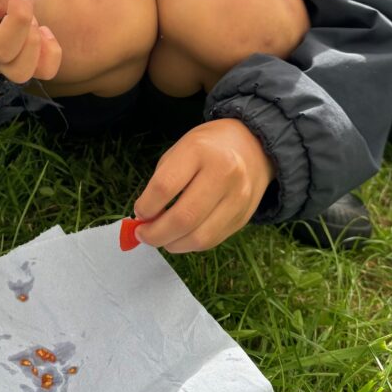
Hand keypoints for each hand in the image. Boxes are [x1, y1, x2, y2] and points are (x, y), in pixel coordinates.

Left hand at [132, 119, 274, 252]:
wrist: (253, 146)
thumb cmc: (207, 148)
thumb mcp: (180, 151)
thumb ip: (161, 183)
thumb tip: (145, 220)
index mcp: (199, 151)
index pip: (164, 187)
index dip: (145, 206)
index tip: (138, 212)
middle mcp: (223, 174)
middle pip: (182, 218)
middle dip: (155, 234)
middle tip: (142, 234)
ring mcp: (237, 198)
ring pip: (198, 238)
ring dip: (172, 244)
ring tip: (160, 238)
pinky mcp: (244, 217)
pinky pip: (211, 241)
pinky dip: (190, 244)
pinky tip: (181, 236)